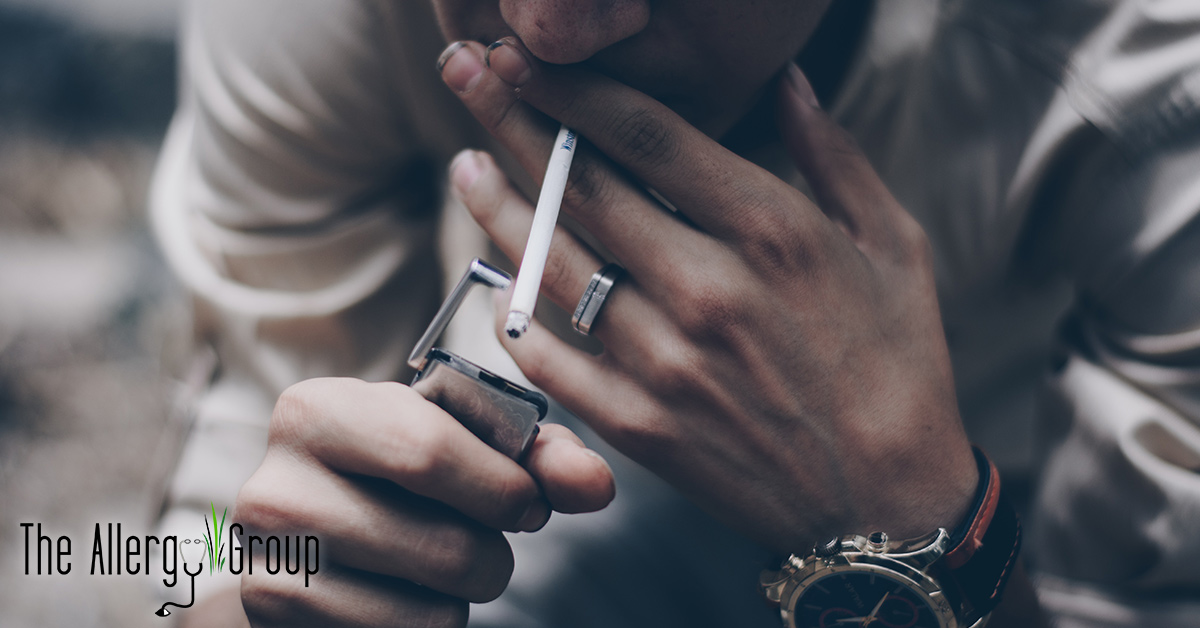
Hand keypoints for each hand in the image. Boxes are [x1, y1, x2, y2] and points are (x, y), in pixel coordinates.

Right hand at [234, 378, 614, 626]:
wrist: (306, 542)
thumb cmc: (394, 477)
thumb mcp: (455, 443)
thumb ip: (535, 455)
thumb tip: (595, 484)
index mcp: (317, 411)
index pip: (429, 453)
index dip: (505, 487)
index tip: (530, 501)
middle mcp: (273, 486)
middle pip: (447, 545)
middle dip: (495, 550)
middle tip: (485, 539)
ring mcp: (270, 568)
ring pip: (436, 608)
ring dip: (463, 594)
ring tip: (434, 563)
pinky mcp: (278, 623)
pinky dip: (429, 624)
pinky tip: (400, 595)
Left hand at [439, 38, 978, 552]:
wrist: (889, 503)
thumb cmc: (900, 367)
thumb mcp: (894, 245)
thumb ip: (833, 155)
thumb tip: (786, 81)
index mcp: (771, 231)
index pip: (645, 132)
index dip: (573, 86)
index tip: (526, 54)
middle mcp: (707, 287)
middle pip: (582, 187)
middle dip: (514, 120)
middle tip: (465, 74)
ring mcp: (665, 361)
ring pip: (553, 265)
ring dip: (499, 208)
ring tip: (466, 167)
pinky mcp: (639, 426)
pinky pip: (553, 359)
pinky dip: (517, 317)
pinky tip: (499, 282)